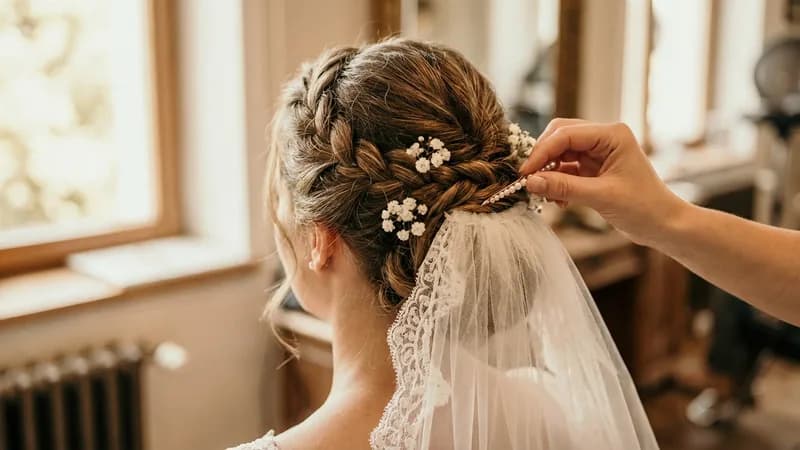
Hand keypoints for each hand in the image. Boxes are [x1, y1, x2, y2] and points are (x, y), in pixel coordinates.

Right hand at [520, 119, 686, 245]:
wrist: (663, 225)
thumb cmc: (643, 207)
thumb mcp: (601, 197)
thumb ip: (564, 187)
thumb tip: (530, 182)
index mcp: (612, 135)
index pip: (566, 134)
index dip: (542, 152)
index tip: (526, 173)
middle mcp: (604, 138)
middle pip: (560, 136)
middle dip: (543, 157)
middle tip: (529, 180)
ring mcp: (598, 152)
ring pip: (560, 152)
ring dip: (548, 172)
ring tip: (545, 194)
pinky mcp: (593, 168)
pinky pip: (566, 168)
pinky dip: (557, 181)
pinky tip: (558, 199)